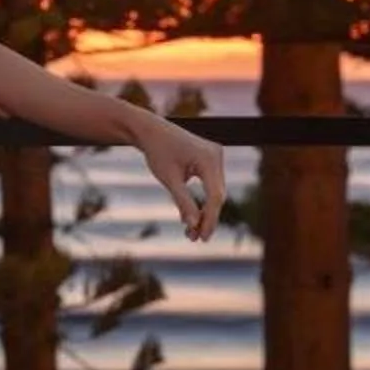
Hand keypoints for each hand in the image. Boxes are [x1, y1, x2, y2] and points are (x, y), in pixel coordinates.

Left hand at [134, 113, 226, 239]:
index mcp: (208, 158)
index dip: (210, 219)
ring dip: (205, 212)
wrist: (151, 130)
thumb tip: (194, 226)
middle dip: (207, 218)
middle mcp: (217, 155)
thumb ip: (183, 202)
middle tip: (194, 239)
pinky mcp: (210, 160)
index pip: (215, 195)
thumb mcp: (168, 179)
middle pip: (218, 195)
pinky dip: (203, 201)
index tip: (202, 237)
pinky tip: (193, 218)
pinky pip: (211, 186)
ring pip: (215, 192)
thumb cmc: (157, 152)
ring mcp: (216, 157)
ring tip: (191, 233)